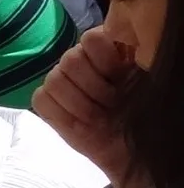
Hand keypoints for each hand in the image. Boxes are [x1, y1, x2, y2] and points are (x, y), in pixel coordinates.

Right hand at [33, 26, 143, 187]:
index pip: (92, 39)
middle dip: (94, 88)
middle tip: (110, 104)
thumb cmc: (143, 116)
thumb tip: (120, 34)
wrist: (132, 153)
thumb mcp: (146, 81)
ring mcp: (61, 80)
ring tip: (97, 116)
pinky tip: (78, 122)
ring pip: (55, 78)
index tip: (120, 78)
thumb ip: (135, 53)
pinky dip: (60, 112)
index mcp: (109, 51)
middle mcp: (82, 61)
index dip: (105, 60)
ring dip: (79, 103)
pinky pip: (41, 98)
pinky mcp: (47, 102)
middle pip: (71, 59)